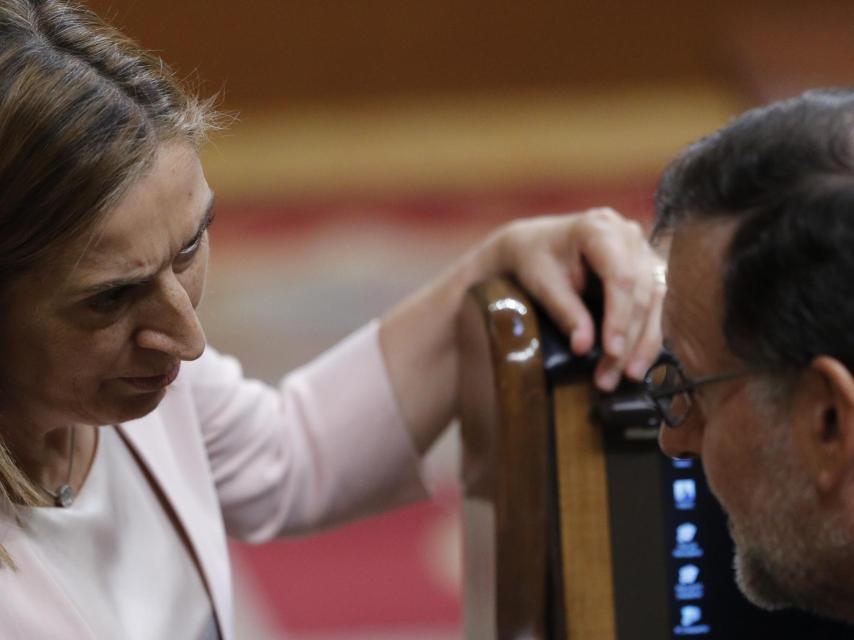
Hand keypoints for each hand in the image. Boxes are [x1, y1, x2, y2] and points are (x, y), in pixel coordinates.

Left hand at [380, 206, 664, 452]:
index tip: (611, 352)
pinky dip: (645, 335)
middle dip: (629, 338)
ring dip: (643, 342)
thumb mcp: (542, 283)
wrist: (535, 243)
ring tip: (629, 376)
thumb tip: (583, 349)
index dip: (619, 317)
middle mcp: (629, 235)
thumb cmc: (534, 258)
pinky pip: (654, 305)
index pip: (621, 277)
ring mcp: (642, 250)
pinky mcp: (647, 269)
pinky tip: (637, 362)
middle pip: (641, 292)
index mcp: (599, 228)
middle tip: (613, 375)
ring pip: (654, 301)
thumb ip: (565, 312)